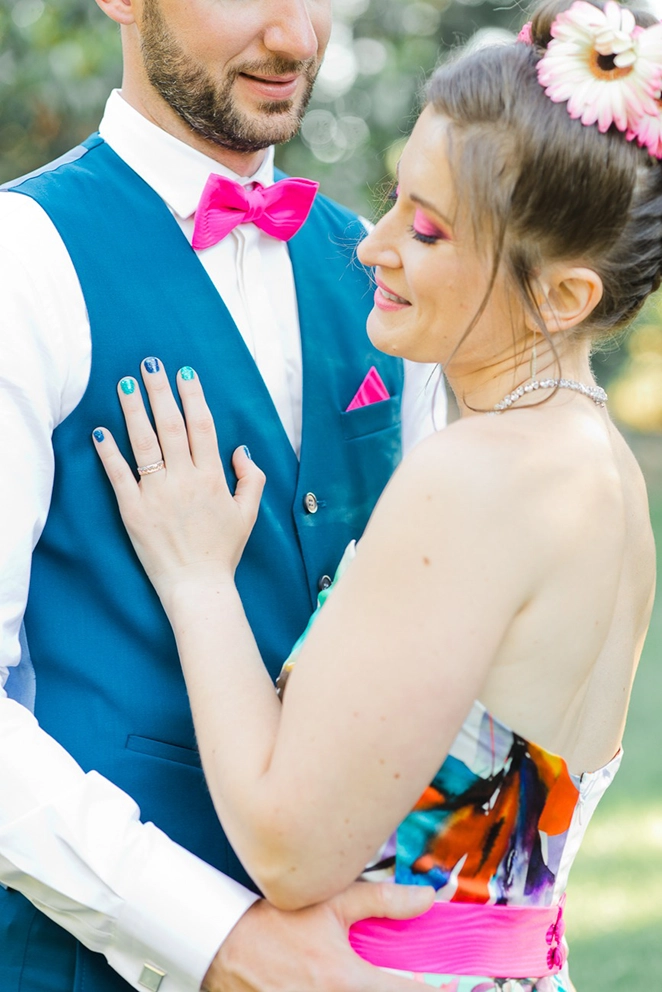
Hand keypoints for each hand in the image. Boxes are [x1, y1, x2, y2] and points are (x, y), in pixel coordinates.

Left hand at [93, 358, 264, 605]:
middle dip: (160, 392)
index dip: (192, 397)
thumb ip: (251, 478)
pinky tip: (100, 431)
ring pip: (144, 443)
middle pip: (170, 426)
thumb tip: (240, 449)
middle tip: (150, 365)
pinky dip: (109, 453)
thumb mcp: (249, 513)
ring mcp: (157, 494)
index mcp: (212, 477)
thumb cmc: (223, 551)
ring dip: (134, 411)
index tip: (184, 374)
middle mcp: (184, 480)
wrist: (198, 586)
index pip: (201, 427)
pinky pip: (119, 476)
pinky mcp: (133, 510)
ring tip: (125, 384)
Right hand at [202, 883, 434, 991]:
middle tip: (423, 980)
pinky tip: (354, 981)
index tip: (456, 985)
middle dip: (409, 990)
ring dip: (379, 990)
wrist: (222, 947)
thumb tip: (427, 897)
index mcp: (347, 982)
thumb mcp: (331, 903)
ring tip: (385, 977)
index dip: (436, 991)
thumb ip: (383, 900)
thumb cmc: (274, 923)